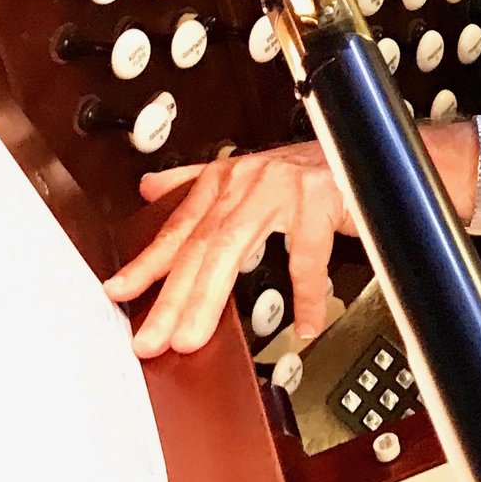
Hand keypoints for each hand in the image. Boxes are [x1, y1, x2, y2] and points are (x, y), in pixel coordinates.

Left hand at [104, 140, 351, 357]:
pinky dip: (307, 295)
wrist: (362, 144)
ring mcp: (281, 191)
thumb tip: (150, 188)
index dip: (148, 260)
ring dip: (208, 297)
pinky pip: (307, 258)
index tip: (119, 291)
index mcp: (227, 179)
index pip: (179, 227)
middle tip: (151, 337)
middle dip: (171, 295)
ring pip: (233, 249)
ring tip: (192, 337)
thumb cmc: (310, 166)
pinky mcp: (318, 202)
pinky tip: (304, 323)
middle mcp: (247, 183)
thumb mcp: (247, 171)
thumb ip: (197, 183)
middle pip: (198, 245)